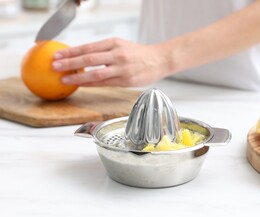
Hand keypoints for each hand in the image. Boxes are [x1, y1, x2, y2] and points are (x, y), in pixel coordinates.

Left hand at [52, 38, 170, 86]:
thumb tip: (82, 57)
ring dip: (78, 77)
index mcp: (114, 43)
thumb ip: (104, 51)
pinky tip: (81, 85)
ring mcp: (122, 69)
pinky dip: (91, 85)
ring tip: (64, 79)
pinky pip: (105, 84)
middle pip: (88, 59)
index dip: (71, 52)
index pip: (88, 47)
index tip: (57, 55)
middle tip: (55, 66)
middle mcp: (117, 54)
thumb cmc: (138, 54)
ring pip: (95, 74)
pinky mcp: (126, 81)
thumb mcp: (121, 45)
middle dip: (69, 63)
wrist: (159, 60)